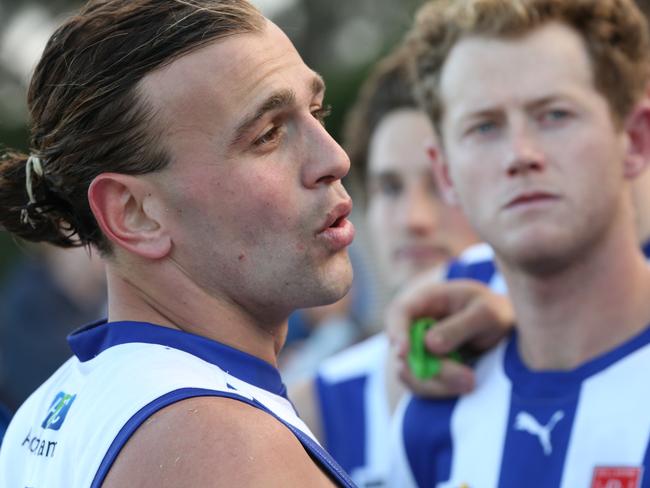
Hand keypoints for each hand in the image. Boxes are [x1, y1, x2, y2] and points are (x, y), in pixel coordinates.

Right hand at [386, 277, 513, 396]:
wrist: (499, 327)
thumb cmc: (491, 311)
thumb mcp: (486, 312)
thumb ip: (458, 327)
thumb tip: (429, 345)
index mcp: (424, 300)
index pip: (399, 312)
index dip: (397, 332)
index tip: (404, 352)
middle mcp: (412, 324)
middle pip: (401, 350)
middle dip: (430, 369)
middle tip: (468, 379)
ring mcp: (415, 347)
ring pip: (409, 373)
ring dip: (438, 383)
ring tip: (471, 382)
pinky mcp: (422, 367)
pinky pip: (421, 385)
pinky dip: (440, 390)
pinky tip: (464, 384)